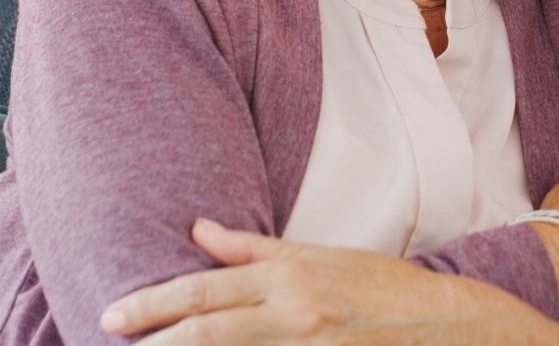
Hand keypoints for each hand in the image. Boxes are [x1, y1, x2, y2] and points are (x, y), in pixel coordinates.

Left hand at [100, 219, 558, 345]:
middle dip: (155, 337)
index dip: (157, 302)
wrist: (442, 323)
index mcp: (293, 274)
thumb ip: (256, 249)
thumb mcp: (319, 256)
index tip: (114, 315)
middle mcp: (295, 310)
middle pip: (209, 327)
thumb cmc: (379, 285)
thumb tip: (201, 230)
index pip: (211, 287)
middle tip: (110, 337)